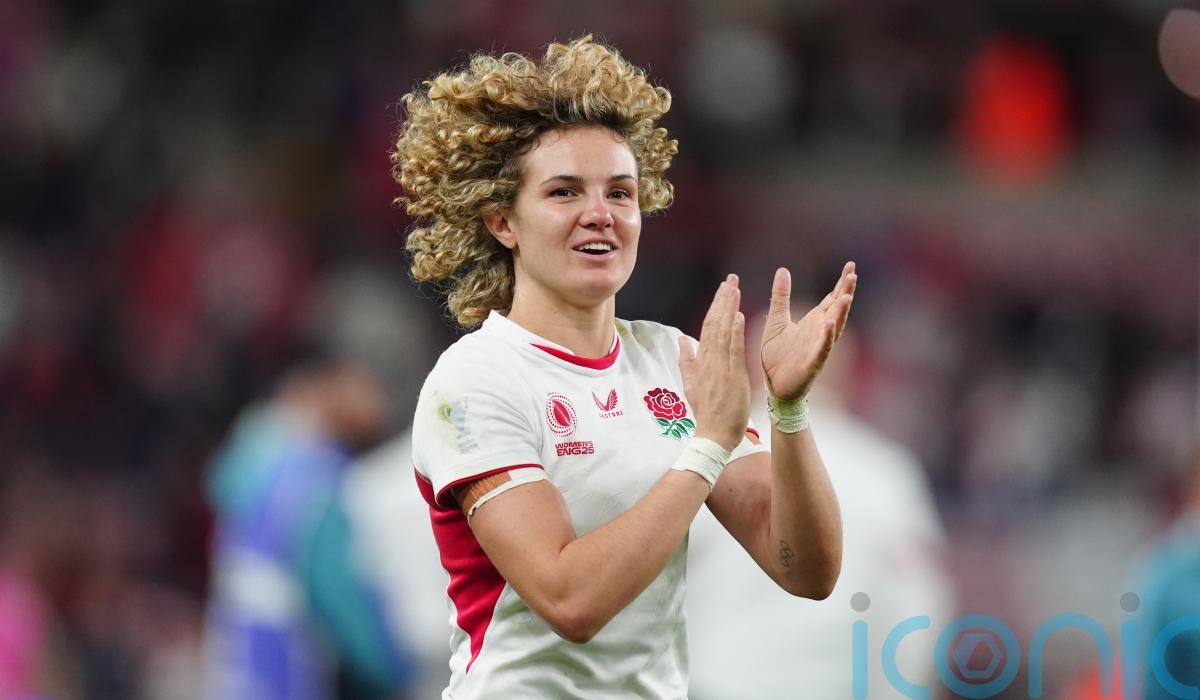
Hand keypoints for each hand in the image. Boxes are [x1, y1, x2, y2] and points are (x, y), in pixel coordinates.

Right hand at [678, 274, 751, 452]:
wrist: (712, 437)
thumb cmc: (706, 413)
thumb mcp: (691, 385)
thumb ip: (687, 361)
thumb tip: (682, 340)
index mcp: (701, 362)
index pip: (707, 328)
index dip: (715, 307)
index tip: (722, 288)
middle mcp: (709, 362)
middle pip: (714, 325)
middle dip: (722, 300)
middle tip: (730, 279)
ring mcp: (720, 369)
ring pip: (723, 333)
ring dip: (728, 309)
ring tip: (733, 288)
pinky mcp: (732, 378)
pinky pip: (733, 351)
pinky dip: (734, 333)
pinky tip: (738, 316)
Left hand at [760, 262, 856, 400]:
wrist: (772, 386)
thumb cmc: (777, 355)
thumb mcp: (776, 320)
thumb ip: (781, 296)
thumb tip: (783, 270)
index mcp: (813, 322)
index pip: (831, 298)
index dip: (841, 283)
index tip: (850, 265)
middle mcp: (820, 332)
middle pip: (837, 308)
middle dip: (845, 292)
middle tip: (853, 273)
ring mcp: (818, 348)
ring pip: (834, 327)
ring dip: (841, 312)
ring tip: (847, 295)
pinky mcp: (812, 364)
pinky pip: (822, 349)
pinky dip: (827, 337)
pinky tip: (831, 324)